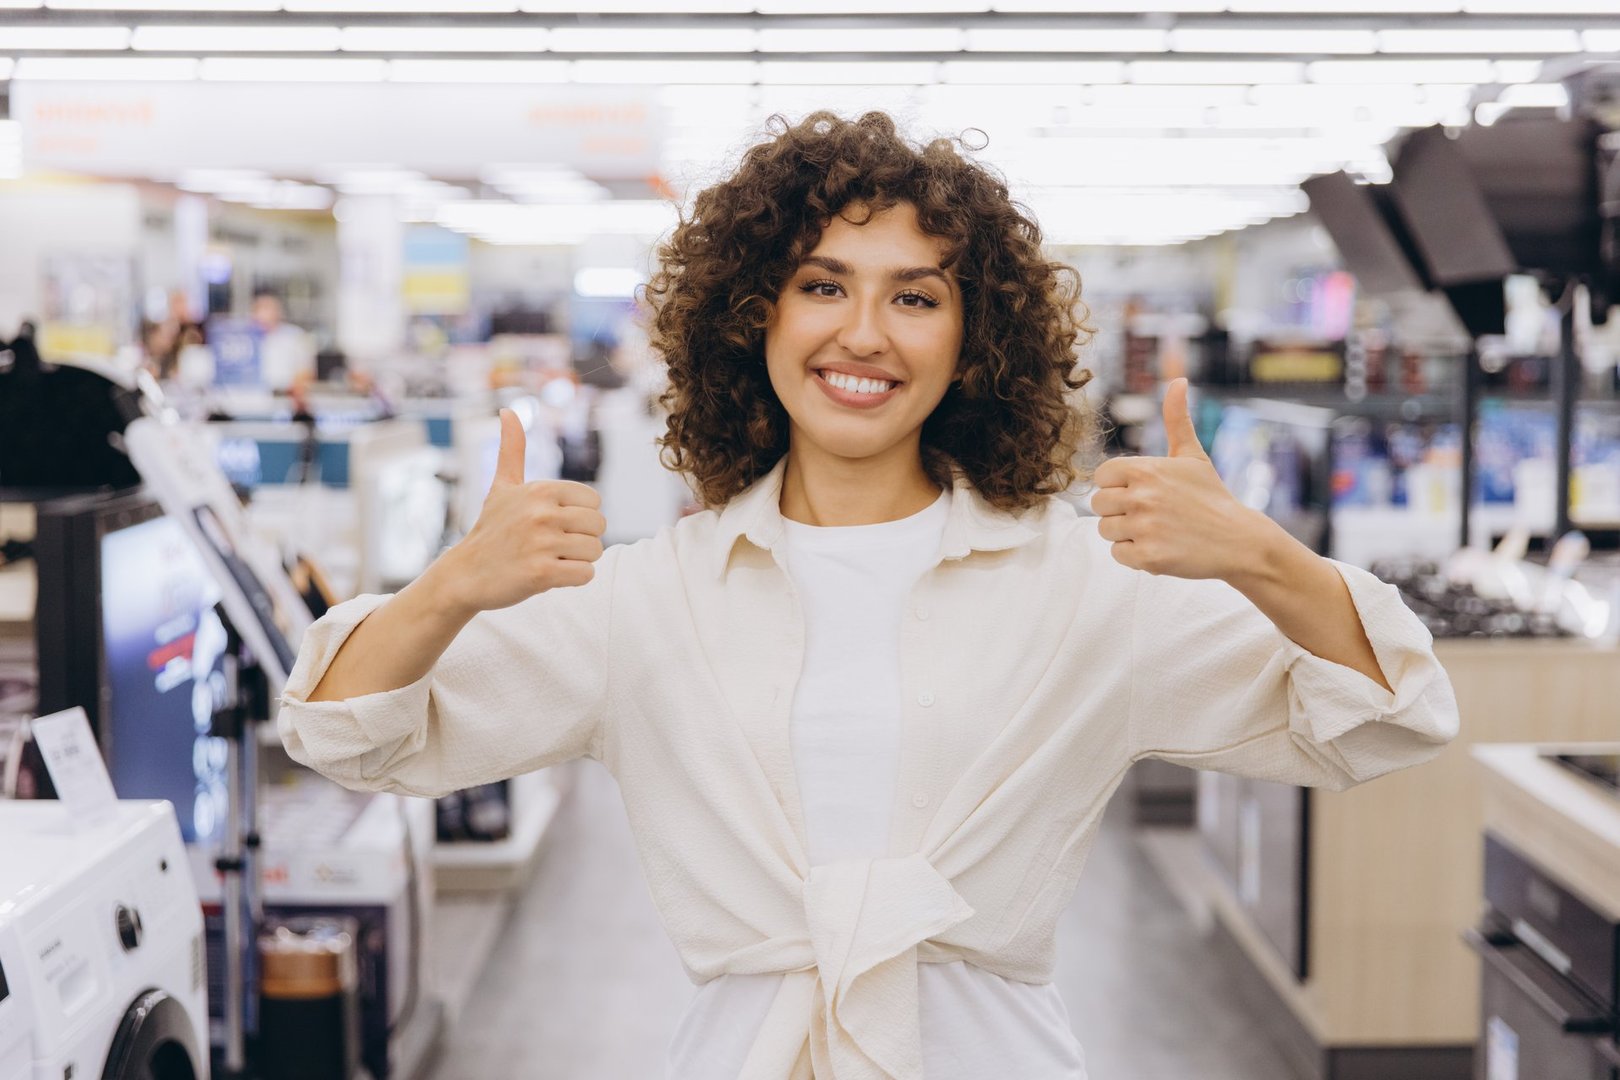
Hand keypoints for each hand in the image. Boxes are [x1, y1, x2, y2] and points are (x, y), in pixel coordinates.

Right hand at [429, 409, 606, 614]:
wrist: (466, 574)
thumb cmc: (491, 529)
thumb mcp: (501, 486)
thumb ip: (511, 450)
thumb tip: (507, 411)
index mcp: (540, 490)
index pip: (594, 501)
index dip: (579, 516)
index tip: (554, 523)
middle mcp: (541, 513)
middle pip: (598, 526)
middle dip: (581, 539)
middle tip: (553, 545)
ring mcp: (541, 544)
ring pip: (594, 551)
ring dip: (578, 560)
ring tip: (550, 558)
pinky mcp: (541, 574)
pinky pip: (586, 574)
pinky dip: (574, 578)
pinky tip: (550, 574)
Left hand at [1091, 378, 1277, 580]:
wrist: (1239, 540)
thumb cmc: (1211, 496)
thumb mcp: (1193, 456)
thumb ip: (1177, 419)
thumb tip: (1178, 380)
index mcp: (1145, 469)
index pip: (1101, 476)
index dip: (1118, 485)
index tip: (1141, 491)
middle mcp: (1141, 497)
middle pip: (1100, 504)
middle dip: (1120, 510)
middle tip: (1151, 514)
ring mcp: (1144, 528)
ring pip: (1106, 530)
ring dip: (1126, 533)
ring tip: (1157, 530)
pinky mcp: (1148, 557)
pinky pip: (1118, 554)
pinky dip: (1135, 556)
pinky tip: (1160, 547)